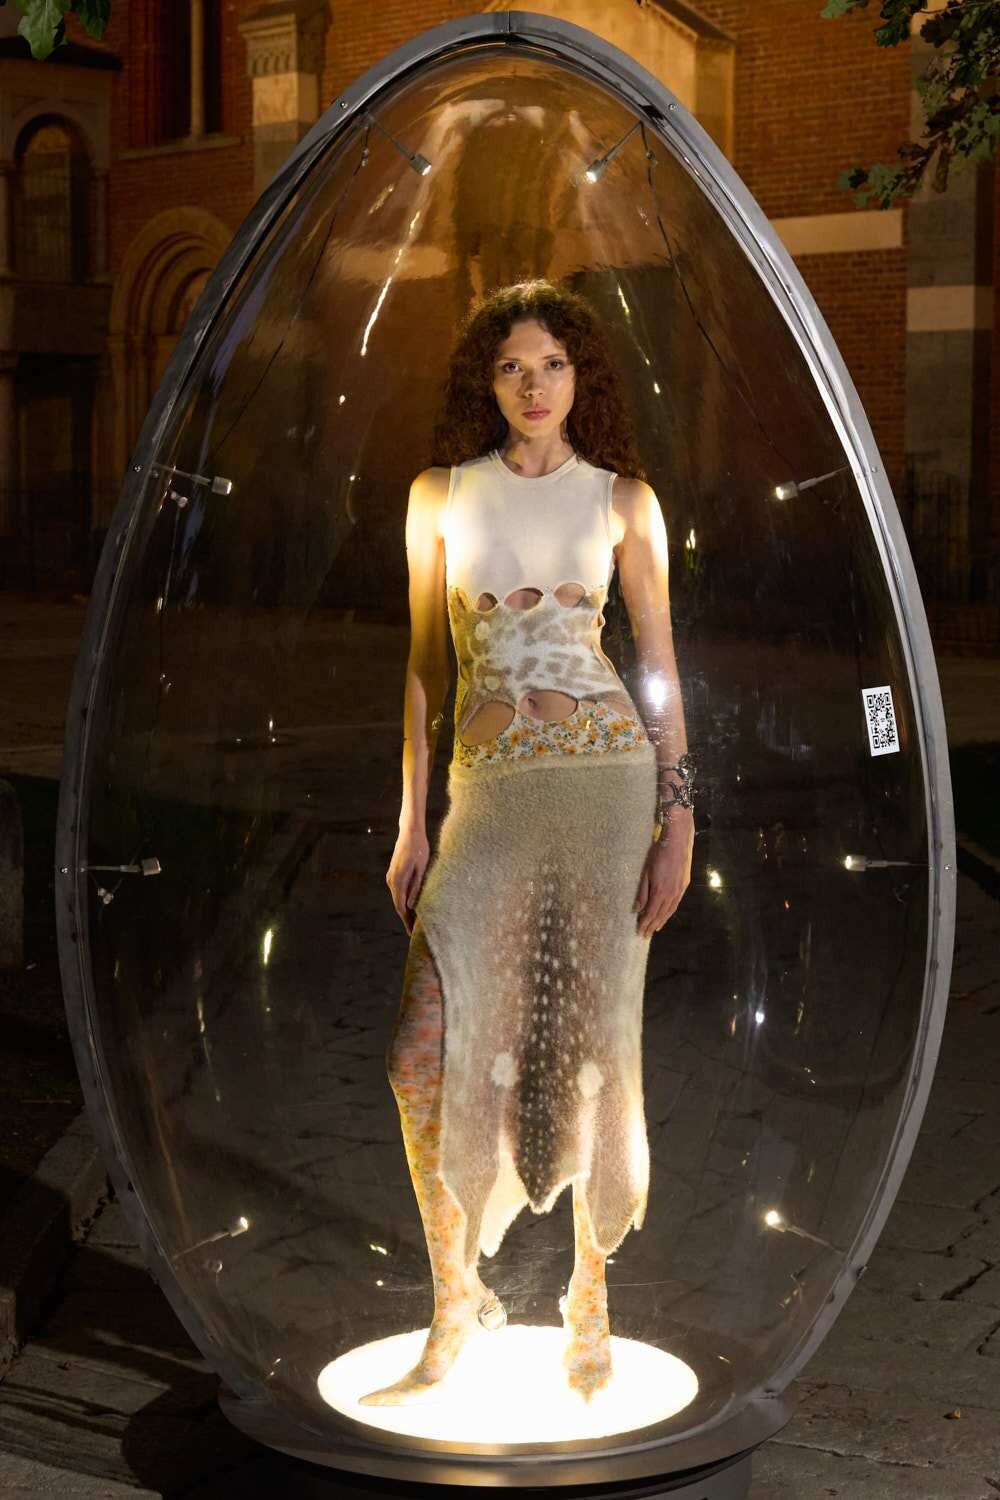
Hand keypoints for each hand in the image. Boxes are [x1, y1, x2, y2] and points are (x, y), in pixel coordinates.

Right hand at [386, 826, 430, 933]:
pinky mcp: (394, 873)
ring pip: (398, 898)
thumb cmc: (419, 848)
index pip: (401, 907)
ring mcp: (391, 877)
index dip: (406, 921)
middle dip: (406, 919)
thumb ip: (416, 887)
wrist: (410, 831)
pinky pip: (398, 891)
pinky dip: (404, 900)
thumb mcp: (421, 868)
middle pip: (398, 905)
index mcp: (398, 881)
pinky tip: (412, 905)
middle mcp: (391, 880)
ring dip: (405, 910)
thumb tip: (412, 906)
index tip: (412, 932)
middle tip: (414, 932)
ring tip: (415, 921)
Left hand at [633, 810, 692, 938]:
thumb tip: (637, 910)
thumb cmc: (658, 855)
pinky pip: (676, 904)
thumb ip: (642, 893)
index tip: (639, 932)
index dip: (645, 924)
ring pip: (670, 911)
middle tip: (645, 935)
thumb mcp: (645, 873)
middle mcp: (671, 894)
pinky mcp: (684, 885)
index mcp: (660, 892)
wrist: (677, 842)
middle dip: (652, 926)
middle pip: (661, 915)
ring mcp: (679, 890)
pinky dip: (670, 912)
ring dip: (662, 921)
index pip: (651, 913)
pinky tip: (667, 914)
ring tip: (655, 929)